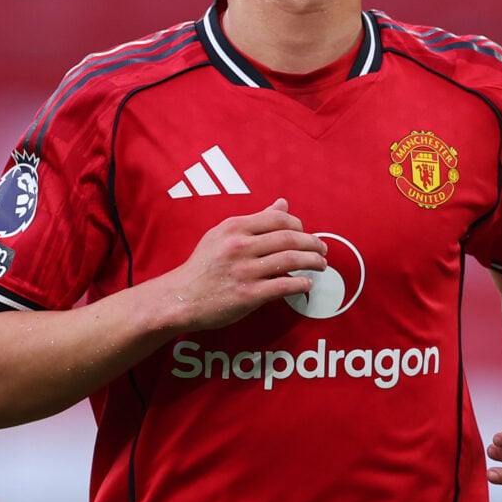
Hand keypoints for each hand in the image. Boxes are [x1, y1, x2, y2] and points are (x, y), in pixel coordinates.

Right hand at [154, 199, 327, 330]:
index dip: (299, 225)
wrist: (179, 298)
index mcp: (234, 228)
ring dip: (312, 262)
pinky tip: (307, 284)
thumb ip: (255, 221)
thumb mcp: (221, 235)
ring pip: (290, 260)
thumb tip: (282, 203)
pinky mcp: (248, 295)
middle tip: (322, 250)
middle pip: (289, 238)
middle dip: (312, 244)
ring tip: (321, 265)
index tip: (306, 233)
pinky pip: (283, 286)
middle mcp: (240, 246)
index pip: (278, 219)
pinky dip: (300, 284)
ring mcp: (244, 271)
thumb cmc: (202, 267)